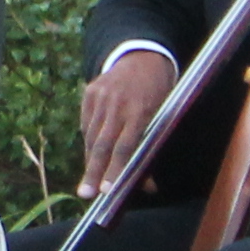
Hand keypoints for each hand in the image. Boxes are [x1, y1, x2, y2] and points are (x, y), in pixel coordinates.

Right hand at [79, 47, 176, 198]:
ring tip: (87, 184)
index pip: (124, 146)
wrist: (142, 56)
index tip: (109, 190)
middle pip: (101, 144)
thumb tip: (147, 184)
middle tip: (86, 194)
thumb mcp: (163, 116)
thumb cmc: (159, 91)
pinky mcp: (89, 93)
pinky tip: (92, 156)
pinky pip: (87, 124)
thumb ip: (151, 147)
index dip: (116, 169)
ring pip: (91, 136)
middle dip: (93, 172)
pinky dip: (89, 141)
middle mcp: (116, 104)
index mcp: (139, 110)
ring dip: (90, 161)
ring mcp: (99, 97)